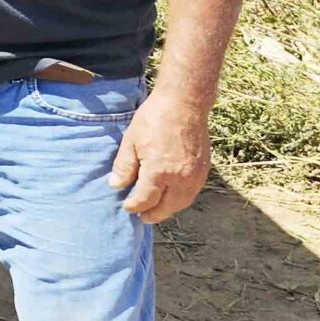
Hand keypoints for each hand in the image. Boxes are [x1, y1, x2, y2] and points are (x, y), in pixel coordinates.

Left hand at [109, 91, 211, 223]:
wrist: (184, 103)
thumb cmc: (154, 118)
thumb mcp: (131, 141)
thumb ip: (124, 166)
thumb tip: (116, 185)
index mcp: (159, 172)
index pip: (145, 200)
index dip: (134, 206)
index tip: (126, 207)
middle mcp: (180, 178)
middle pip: (166, 207)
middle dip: (153, 214)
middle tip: (142, 217)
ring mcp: (195, 175)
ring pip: (182, 202)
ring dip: (168, 209)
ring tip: (156, 210)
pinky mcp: (204, 170)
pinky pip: (192, 193)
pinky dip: (180, 199)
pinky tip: (171, 196)